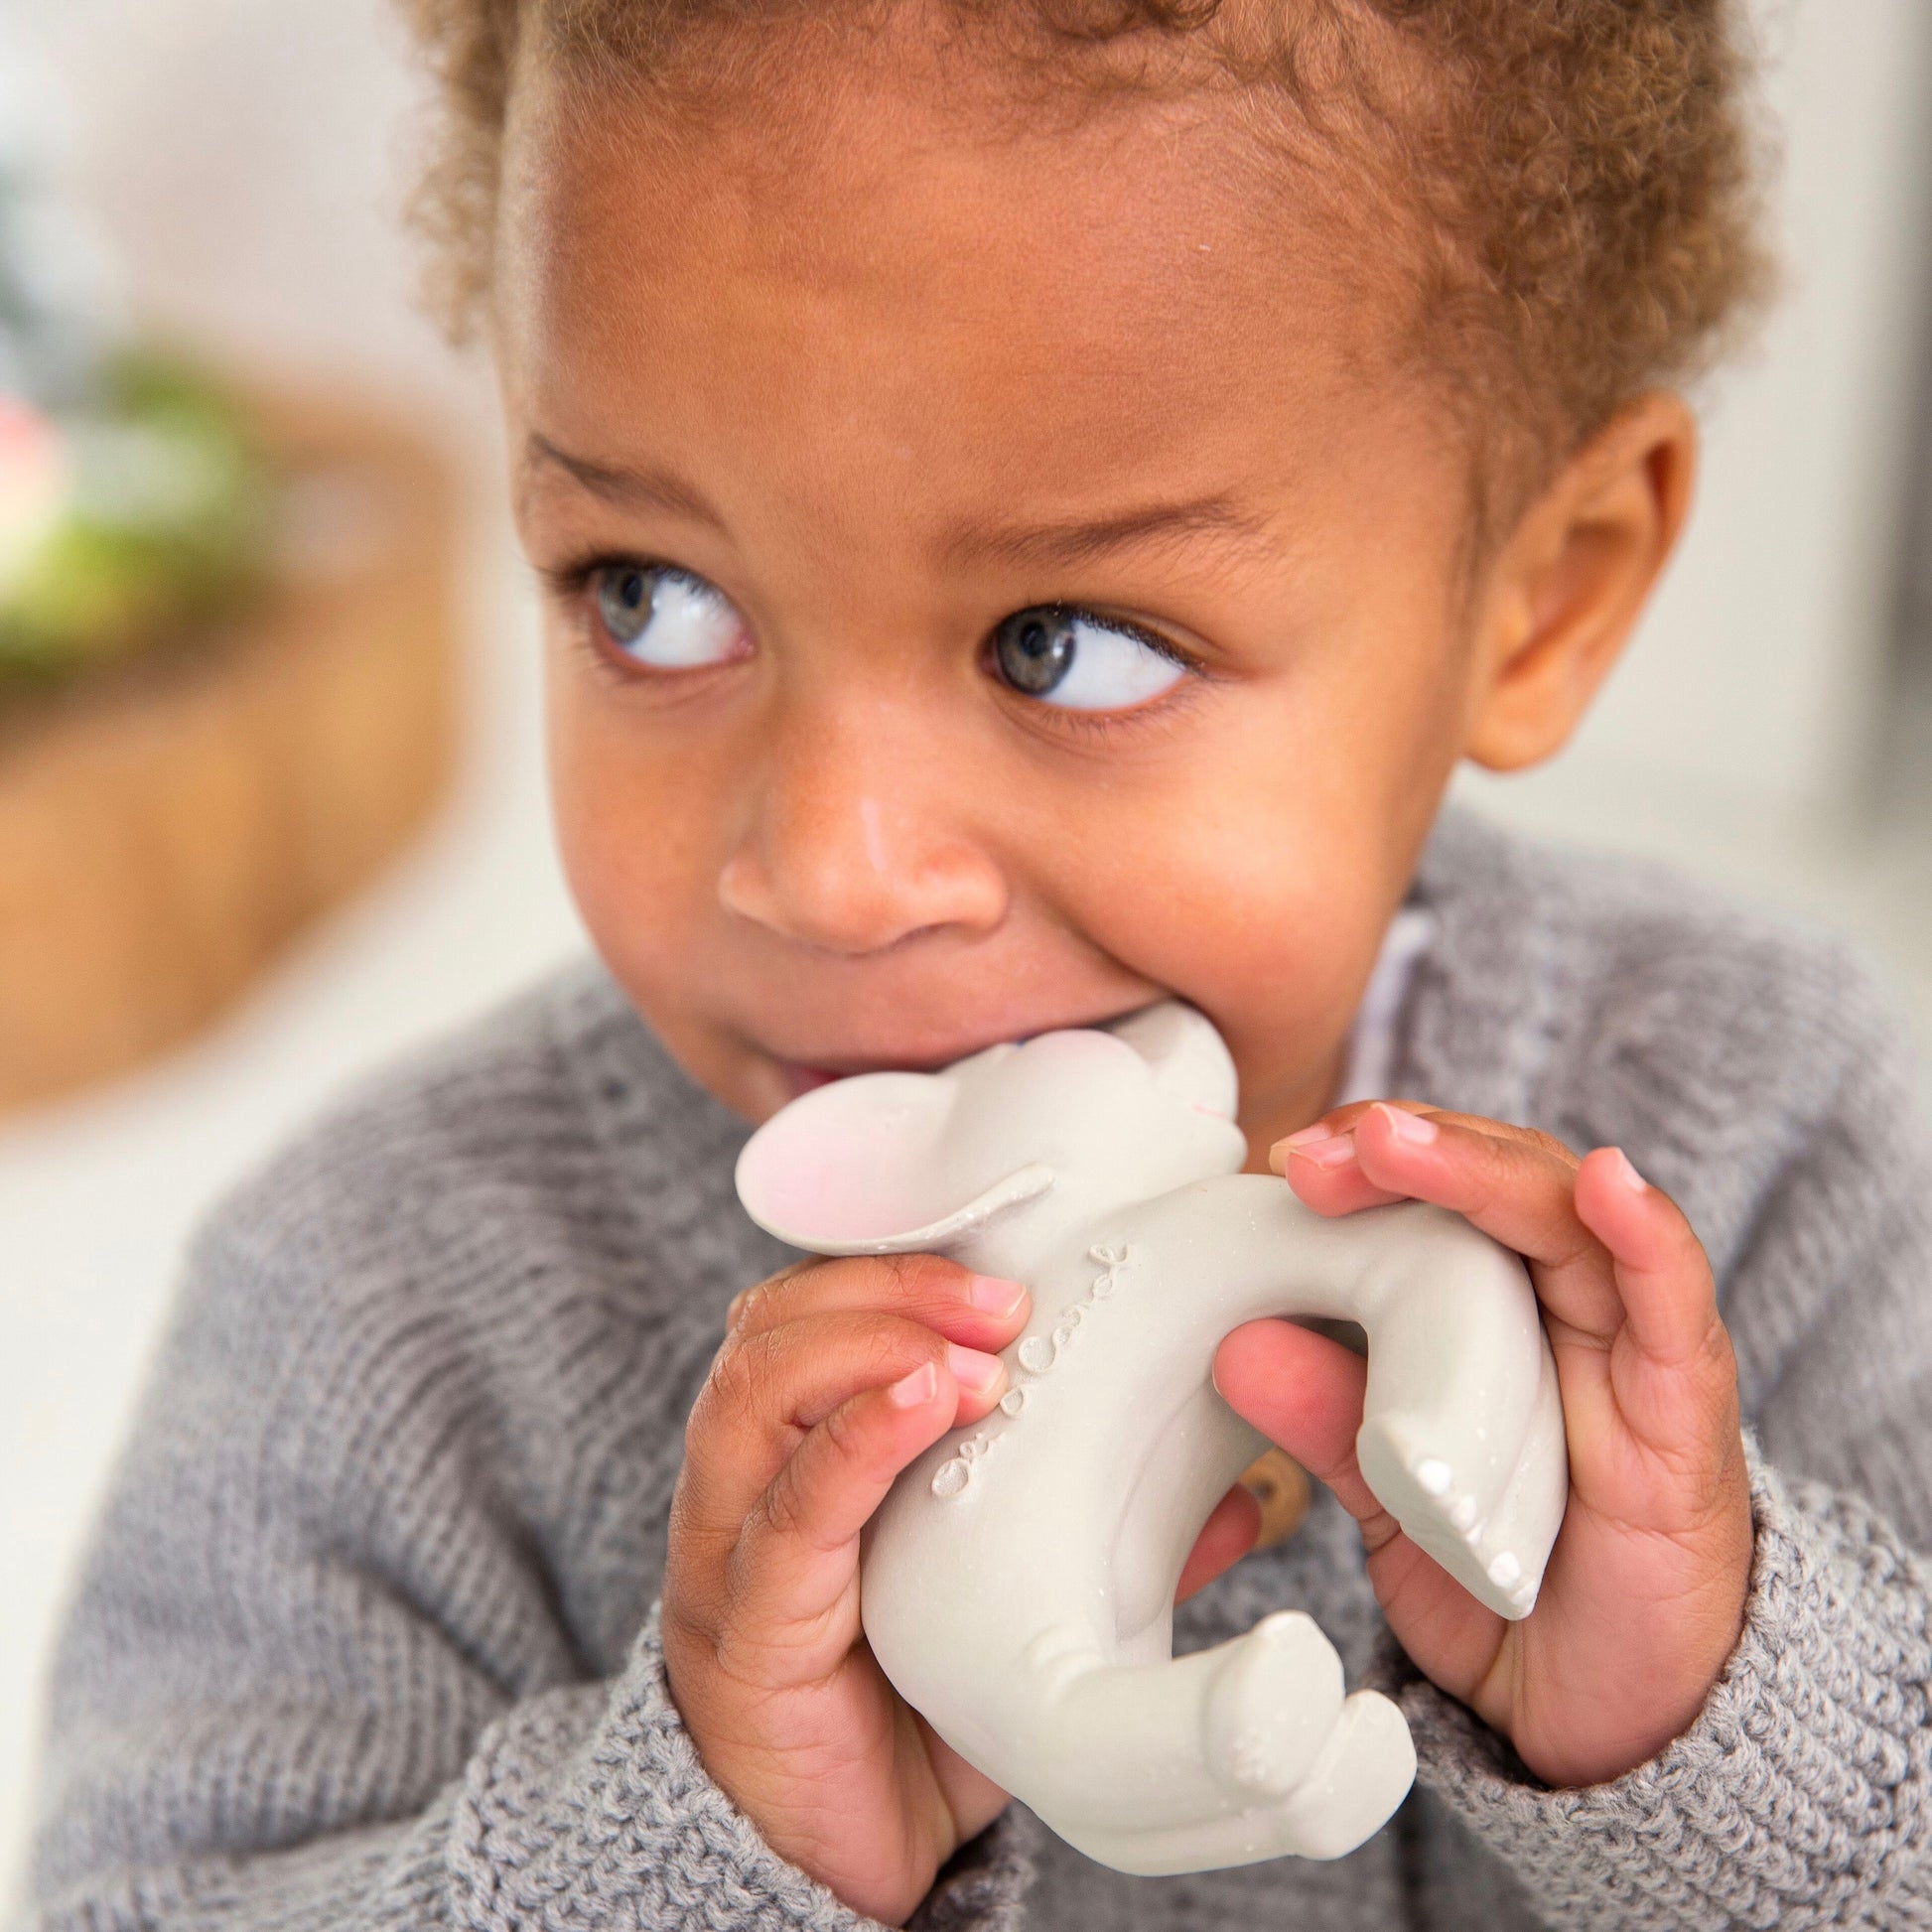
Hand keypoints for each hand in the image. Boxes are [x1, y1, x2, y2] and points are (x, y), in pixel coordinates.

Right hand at [664, 1252, 1259, 1921]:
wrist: (833, 1864)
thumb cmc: (913, 1709)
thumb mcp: (1003, 1598)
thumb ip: (1099, 1537)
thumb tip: (1240, 1496)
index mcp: (802, 1451)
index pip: (818, 1307)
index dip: (899, 1264)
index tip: (1011, 1265)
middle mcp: (748, 1482)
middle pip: (774, 1326)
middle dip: (889, 1289)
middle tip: (1005, 1303)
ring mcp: (732, 1550)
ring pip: (752, 1391)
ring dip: (868, 1344)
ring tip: (969, 1359)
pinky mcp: (745, 1630)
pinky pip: (782, 1516)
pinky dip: (850, 1443)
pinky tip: (919, 1405)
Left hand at [1212, 1102, 1752, 1787]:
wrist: (1599, 1714)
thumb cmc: (1503, 1579)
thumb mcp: (1393, 1495)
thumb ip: (1330, 1421)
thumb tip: (1238, 1348)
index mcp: (1497, 1314)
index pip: (1446, 1197)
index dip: (1373, 1162)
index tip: (1291, 1161)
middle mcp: (1568, 1314)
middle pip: (1505, 1185)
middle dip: (1412, 1150)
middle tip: (1321, 1153)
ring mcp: (1631, 1359)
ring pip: (1573, 1223)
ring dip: (1483, 1172)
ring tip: (1399, 1143)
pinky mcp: (1684, 1426)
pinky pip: (1677, 1316)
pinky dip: (1647, 1243)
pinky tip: (1608, 1186)